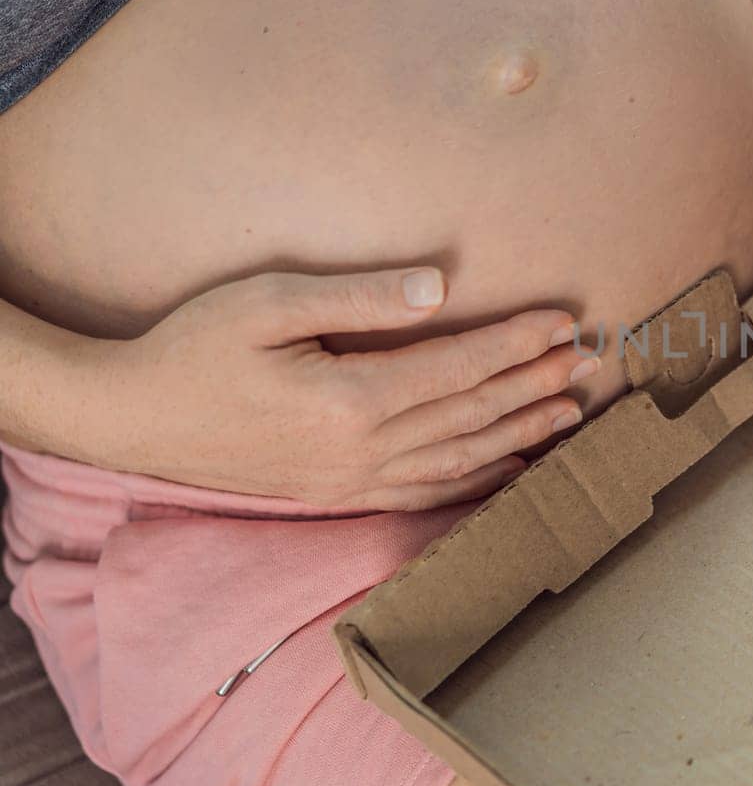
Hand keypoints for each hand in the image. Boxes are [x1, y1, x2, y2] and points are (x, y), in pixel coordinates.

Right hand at [71, 268, 591, 509]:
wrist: (130, 419)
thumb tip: (441, 288)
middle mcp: (362, 451)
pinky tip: (509, 469)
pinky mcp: (339, 497)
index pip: (459, 367)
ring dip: (521, 434)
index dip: (517, 343)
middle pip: (473, 415)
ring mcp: (353, 483)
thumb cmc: (192, 348)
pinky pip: (427, 495)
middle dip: (536, 385)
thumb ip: (360, 296)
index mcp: (350, 399)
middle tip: (588, 361)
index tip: (564, 320)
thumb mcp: (267, 302)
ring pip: (461, 460)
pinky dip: (477, 482)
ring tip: (570, 412)